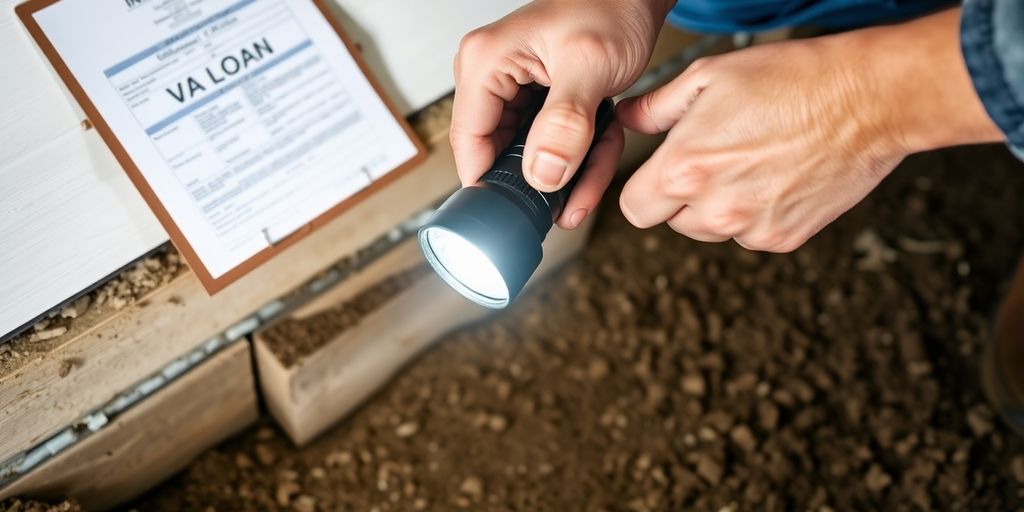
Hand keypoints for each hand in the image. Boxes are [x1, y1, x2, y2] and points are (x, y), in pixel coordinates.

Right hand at [451, 0, 673, 228]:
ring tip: (597, 173)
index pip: (468, 142)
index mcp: (486, 62)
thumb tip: (542, 174)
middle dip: (543, 180)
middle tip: (572, 202)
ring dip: (570, 171)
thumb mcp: (589, 66)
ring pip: (531, 156)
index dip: (491, 184)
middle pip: (501, 155)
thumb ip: (565, 124)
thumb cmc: (612, 6)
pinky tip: (602, 150)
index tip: (515, 217)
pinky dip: (581, 154)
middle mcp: (492, 76)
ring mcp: (515, 90)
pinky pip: (552, 145)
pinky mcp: (537, 101)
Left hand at [616, 8, 1001, 251]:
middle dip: (681, 196)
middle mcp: (716, 207)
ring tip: (747, 164)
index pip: (635, 208)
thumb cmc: (792, 79)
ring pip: (710, 230)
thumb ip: (656, 107)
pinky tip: (774, 177)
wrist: (867, 100)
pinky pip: (750, 235)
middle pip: (671, 222)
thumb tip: (628, 119)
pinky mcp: (784, 238)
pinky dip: (754, 214)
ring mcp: (752, 227)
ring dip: (716, 207)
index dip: (645, 187)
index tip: (659, 172)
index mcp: (685, 168)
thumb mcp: (709, 76)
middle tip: (712, 159)